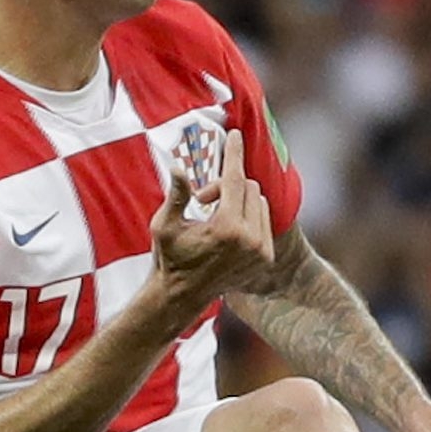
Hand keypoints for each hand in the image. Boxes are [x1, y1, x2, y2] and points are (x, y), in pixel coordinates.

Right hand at [148, 130, 275, 322]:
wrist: (181, 296)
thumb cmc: (169, 259)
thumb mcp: (164, 226)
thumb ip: (176, 196)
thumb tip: (178, 169)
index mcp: (227, 229)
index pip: (235, 180)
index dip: (233, 154)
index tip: (235, 134)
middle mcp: (250, 240)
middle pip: (249, 187)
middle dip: (226, 185)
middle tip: (201, 200)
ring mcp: (261, 251)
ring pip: (260, 202)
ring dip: (238, 200)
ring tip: (213, 217)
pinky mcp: (266, 258)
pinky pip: (264, 220)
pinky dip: (248, 216)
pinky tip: (226, 230)